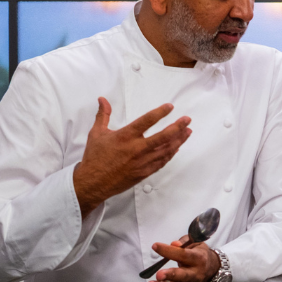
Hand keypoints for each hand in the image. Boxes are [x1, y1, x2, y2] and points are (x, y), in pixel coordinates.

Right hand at [73, 97, 191, 217]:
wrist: (94, 182)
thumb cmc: (95, 157)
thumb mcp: (96, 133)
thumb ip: (103, 115)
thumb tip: (102, 99)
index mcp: (125, 136)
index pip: (146, 121)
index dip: (160, 112)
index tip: (170, 107)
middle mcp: (137, 148)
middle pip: (163, 136)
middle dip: (178, 127)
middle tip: (187, 120)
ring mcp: (143, 161)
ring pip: (166, 150)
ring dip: (179, 140)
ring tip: (187, 131)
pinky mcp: (145, 172)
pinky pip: (162, 161)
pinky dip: (171, 153)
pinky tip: (177, 147)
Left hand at [140, 235, 218, 281]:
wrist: (210, 270)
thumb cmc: (198, 254)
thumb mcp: (195, 243)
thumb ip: (184, 242)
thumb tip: (173, 244)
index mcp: (199, 259)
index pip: (183, 255)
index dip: (169, 251)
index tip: (155, 246)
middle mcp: (195, 274)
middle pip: (183, 276)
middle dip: (170, 276)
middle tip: (158, 275)